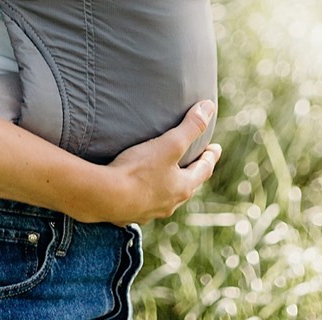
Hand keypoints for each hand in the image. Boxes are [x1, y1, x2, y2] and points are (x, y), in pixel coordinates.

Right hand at [106, 100, 221, 225]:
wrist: (106, 197)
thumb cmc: (138, 170)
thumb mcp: (169, 144)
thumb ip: (190, 126)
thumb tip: (209, 107)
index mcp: (182, 187)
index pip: (203, 170)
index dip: (210, 157)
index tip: (215, 148)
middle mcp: (170, 203)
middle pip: (186, 186)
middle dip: (191, 173)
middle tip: (194, 163)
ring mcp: (150, 211)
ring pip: (165, 198)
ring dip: (168, 187)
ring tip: (165, 177)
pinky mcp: (130, 214)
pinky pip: (142, 204)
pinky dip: (145, 196)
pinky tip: (136, 191)